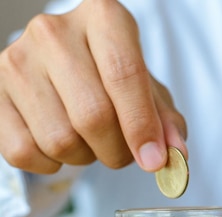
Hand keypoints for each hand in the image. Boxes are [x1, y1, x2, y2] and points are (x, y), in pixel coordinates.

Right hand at [0, 0, 186, 174]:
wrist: (65, 63)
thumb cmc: (115, 76)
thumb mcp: (150, 91)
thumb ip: (167, 122)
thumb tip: (175, 155)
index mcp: (103, 18)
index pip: (124, 75)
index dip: (141, 125)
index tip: (154, 160)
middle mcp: (54, 31)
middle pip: (92, 115)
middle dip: (118, 151)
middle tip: (125, 154)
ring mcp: (17, 59)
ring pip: (59, 139)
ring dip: (85, 158)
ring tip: (92, 143)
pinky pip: (23, 151)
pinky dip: (50, 164)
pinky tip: (62, 147)